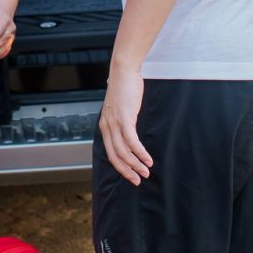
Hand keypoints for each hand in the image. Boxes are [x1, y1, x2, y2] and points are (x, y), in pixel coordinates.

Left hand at [98, 68, 152, 184]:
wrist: (123, 71)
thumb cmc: (124, 89)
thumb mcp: (119, 109)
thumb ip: (122, 122)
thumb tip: (129, 133)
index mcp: (105, 127)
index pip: (111, 153)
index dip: (121, 167)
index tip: (131, 176)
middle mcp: (107, 127)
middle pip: (116, 157)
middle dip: (127, 171)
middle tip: (138, 180)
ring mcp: (115, 123)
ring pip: (124, 152)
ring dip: (136, 164)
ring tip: (146, 171)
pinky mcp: (124, 118)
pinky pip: (132, 142)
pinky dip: (140, 153)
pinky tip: (148, 159)